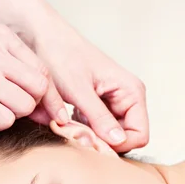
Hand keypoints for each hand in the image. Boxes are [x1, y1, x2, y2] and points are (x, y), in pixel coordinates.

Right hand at [0, 24, 68, 130]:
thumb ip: (22, 83)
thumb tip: (54, 114)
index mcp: (2, 37)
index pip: (43, 71)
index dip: (46, 96)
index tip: (43, 112)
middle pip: (39, 88)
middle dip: (30, 106)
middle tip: (8, 108)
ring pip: (25, 106)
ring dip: (11, 116)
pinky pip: (5, 121)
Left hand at [27, 20, 148, 152]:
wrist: (44, 38)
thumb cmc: (61, 56)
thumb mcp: (79, 89)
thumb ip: (99, 117)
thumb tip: (119, 141)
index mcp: (132, 91)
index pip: (140, 135)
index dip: (118, 145)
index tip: (91, 143)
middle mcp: (127, 98)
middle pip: (125, 139)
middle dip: (102, 142)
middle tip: (75, 136)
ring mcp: (113, 103)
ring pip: (109, 136)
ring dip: (91, 137)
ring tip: (69, 127)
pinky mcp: (98, 106)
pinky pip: (97, 129)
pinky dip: (83, 131)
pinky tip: (67, 122)